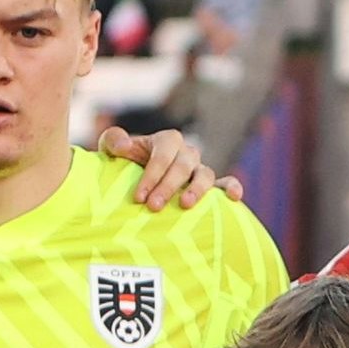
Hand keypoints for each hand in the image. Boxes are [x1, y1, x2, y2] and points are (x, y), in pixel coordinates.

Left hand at [92, 123, 230, 208]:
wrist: (136, 178)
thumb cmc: (125, 164)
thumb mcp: (113, 149)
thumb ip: (114, 141)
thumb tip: (124, 145)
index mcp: (167, 140)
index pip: (163, 155)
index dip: (151, 175)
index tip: (139, 197)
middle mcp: (187, 153)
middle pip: (182, 166)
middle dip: (168, 186)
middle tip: (153, 207)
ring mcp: (200, 170)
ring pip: (205, 174)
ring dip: (197, 189)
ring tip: (185, 205)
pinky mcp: (212, 186)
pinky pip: (226, 183)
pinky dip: (232, 188)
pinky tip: (234, 198)